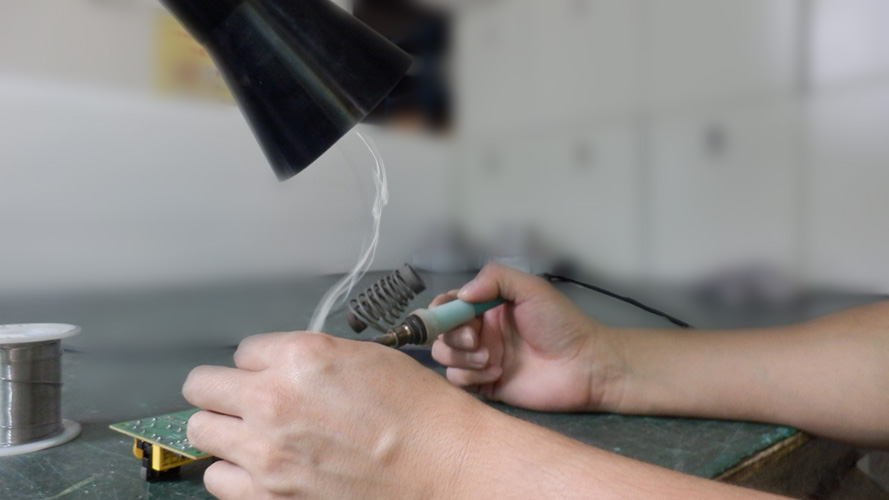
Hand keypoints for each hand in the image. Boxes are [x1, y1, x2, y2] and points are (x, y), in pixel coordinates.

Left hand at [183, 332, 493, 499]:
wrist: (444, 466)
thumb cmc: (419, 413)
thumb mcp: (366, 358)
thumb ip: (310, 357)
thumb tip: (280, 364)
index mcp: (301, 358)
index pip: (242, 350)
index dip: (260, 362)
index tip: (271, 373)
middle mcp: (274, 401)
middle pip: (201, 386)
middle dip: (222, 390)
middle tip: (244, 399)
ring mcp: (267, 453)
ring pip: (201, 431)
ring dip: (225, 430)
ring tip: (255, 435)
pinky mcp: (269, 496)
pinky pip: (217, 478)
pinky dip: (233, 472)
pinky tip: (262, 467)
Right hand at [431, 263, 626, 412]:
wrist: (583, 366)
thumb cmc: (560, 324)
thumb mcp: (531, 289)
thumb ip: (495, 278)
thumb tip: (460, 294)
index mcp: (488, 307)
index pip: (448, 304)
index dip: (443, 309)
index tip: (454, 313)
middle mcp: (481, 331)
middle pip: (442, 332)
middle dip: (453, 335)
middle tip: (477, 339)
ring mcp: (482, 359)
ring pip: (445, 356)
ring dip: (461, 356)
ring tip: (490, 358)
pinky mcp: (485, 385)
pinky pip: (458, 380)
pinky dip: (470, 376)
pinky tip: (496, 374)